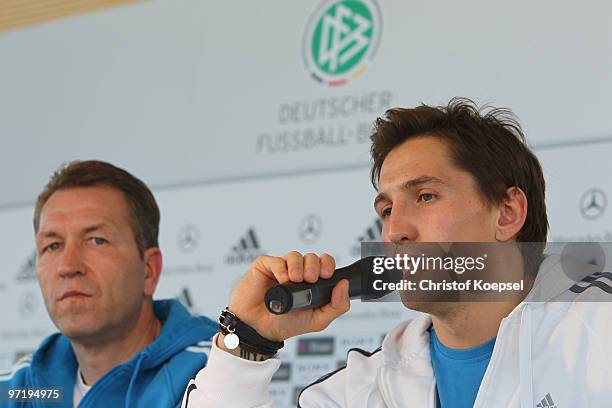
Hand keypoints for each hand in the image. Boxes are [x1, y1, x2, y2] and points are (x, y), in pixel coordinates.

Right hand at [224, 251, 349, 341]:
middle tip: (311, 279)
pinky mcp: (265, 267)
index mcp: (311, 283)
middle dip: (314, 265)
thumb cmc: (285, 324)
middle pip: (312, 257)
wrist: (259, 330)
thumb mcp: (318, 320)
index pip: (324, 263)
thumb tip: (344, 285)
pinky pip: (276, 260)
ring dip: (298, 266)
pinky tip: (282, 280)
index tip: (326, 275)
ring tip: (295, 280)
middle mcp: (297, 274)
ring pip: (295, 255)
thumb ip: (337, 306)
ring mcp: (281, 269)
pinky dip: (281, 269)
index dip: (327, 265)